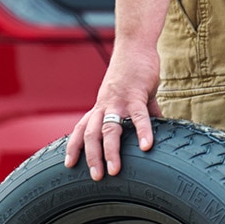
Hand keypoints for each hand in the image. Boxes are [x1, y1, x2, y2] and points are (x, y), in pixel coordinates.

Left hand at [68, 46, 161, 179]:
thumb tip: (155, 126)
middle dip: (91, 157)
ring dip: (111, 151)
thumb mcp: (133, 95)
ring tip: (115, 171)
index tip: (69, 165)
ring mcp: (118, 100)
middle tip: (96, 178)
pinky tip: (147, 147)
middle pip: (91, 134)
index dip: (74, 146)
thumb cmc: (133, 71)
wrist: (135, 45)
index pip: (81, 129)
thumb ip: (143, 112)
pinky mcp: (136, 93)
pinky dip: (143, 132)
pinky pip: (139, 116)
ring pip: (110, 129)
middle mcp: (104, 105)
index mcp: (100, 106)